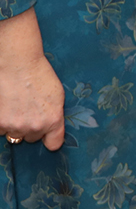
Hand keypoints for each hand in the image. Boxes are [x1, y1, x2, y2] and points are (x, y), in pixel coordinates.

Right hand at [0, 12, 65, 149]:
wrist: (16, 64)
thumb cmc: (38, 74)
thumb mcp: (56, 95)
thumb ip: (53, 115)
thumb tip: (49, 128)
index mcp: (53, 120)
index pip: (53, 144)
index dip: (49, 138)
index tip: (46, 136)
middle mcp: (34, 127)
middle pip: (30, 137)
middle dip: (28, 126)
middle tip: (26, 108)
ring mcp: (14, 126)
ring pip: (12, 133)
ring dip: (12, 123)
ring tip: (13, 104)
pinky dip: (0, 120)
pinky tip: (4, 105)